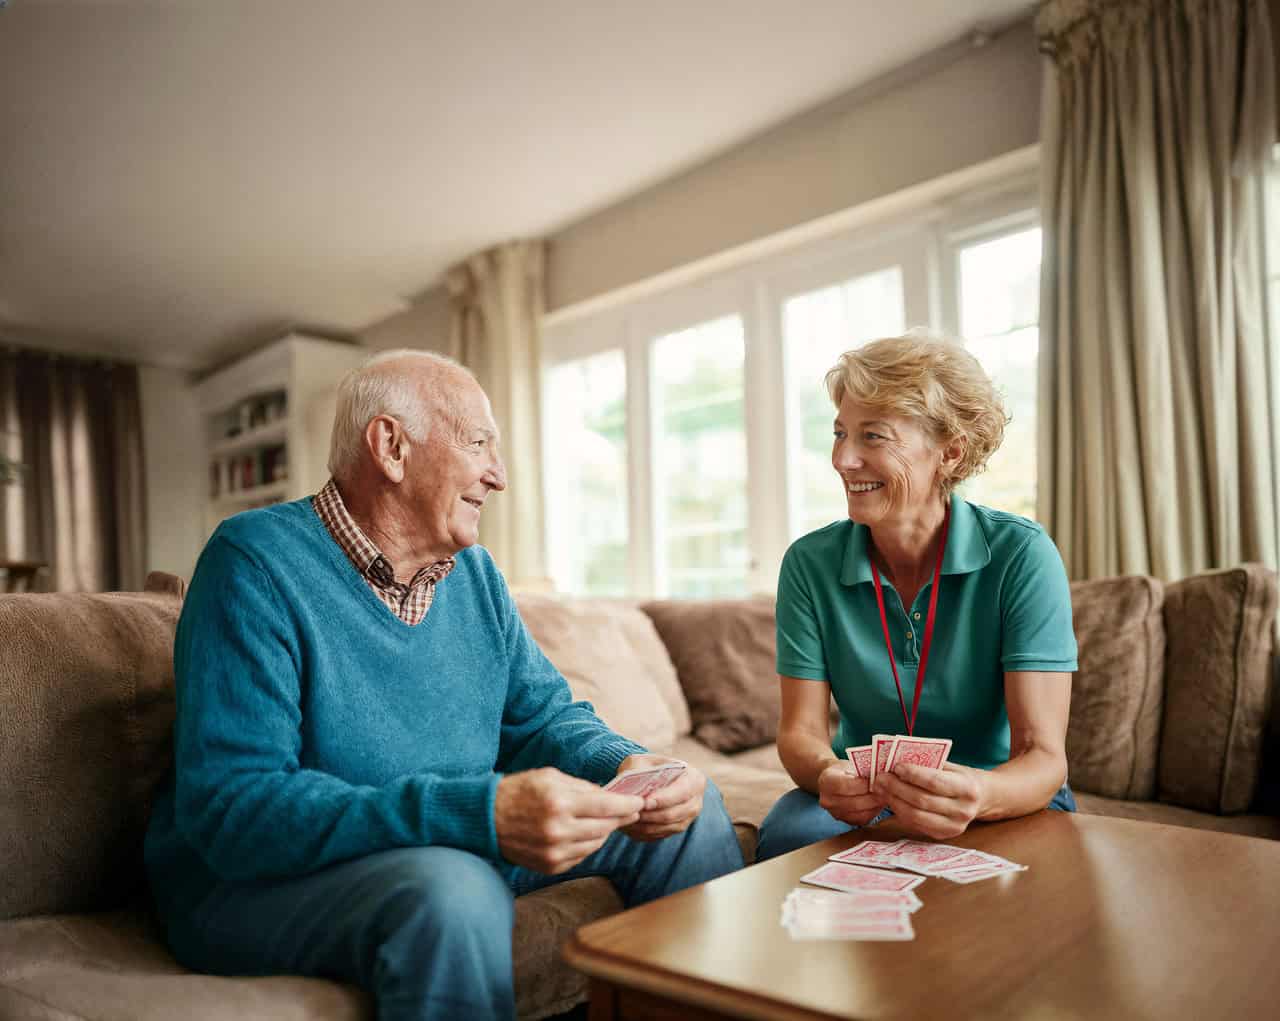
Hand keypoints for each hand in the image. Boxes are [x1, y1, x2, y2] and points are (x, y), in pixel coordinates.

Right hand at [495, 767, 642, 873]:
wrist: (485, 818)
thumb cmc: (519, 791)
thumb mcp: (549, 777)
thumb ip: (581, 787)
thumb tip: (608, 796)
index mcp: (559, 803)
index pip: (606, 806)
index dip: (627, 805)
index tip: (640, 803)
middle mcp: (558, 831)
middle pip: (605, 827)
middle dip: (620, 818)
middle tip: (630, 812)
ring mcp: (554, 853)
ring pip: (595, 844)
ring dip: (605, 832)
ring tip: (607, 821)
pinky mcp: (550, 867)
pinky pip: (581, 856)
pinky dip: (587, 844)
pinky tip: (584, 834)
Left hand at [615, 754, 707, 841]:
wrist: (652, 777)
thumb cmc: (648, 766)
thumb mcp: (643, 761)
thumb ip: (640, 771)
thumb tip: (633, 790)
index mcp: (694, 778)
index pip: (682, 792)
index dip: (664, 799)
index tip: (645, 802)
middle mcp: (695, 800)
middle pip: (674, 813)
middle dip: (651, 815)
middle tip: (632, 812)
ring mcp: (688, 817)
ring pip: (666, 827)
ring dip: (646, 825)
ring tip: (628, 819)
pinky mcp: (677, 828)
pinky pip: (661, 834)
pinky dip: (645, 832)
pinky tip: (631, 825)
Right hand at [817, 760, 886, 826]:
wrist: (835, 780)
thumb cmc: (846, 770)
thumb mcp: (851, 764)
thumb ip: (863, 771)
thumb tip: (881, 777)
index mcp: (826, 781)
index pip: (845, 786)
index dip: (863, 784)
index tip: (877, 779)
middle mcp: (827, 800)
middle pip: (854, 803)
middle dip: (873, 797)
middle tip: (887, 790)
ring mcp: (835, 813)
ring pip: (861, 814)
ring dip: (876, 806)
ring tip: (885, 796)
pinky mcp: (846, 821)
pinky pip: (863, 819)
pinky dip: (874, 812)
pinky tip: (879, 803)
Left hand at [876, 761, 984, 839]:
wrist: (982, 798)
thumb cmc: (960, 777)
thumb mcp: (951, 767)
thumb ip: (928, 764)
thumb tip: (895, 760)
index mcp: (967, 788)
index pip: (934, 782)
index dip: (913, 774)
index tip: (896, 766)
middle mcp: (962, 810)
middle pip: (922, 801)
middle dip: (896, 788)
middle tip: (880, 777)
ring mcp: (954, 827)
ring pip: (915, 816)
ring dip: (894, 801)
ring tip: (881, 789)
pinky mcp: (943, 835)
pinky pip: (916, 825)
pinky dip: (900, 812)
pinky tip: (891, 800)